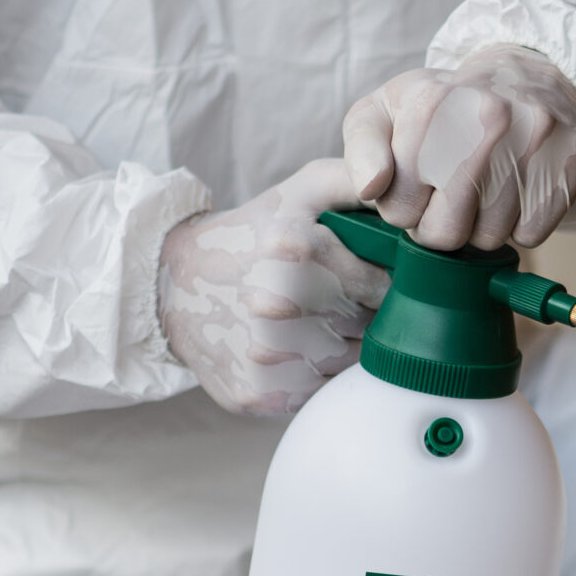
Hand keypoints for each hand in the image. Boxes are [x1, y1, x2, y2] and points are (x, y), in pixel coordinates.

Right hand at [158, 158, 390, 418]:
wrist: (173, 285)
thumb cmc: (254, 235)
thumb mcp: (300, 191)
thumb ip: (357, 180)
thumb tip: (402, 194)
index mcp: (294, 248)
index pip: (385, 284)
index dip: (387, 283)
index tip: (375, 278)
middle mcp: (279, 306)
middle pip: (371, 326)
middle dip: (368, 314)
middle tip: (340, 300)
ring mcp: (268, 355)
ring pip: (351, 364)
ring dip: (347, 347)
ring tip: (318, 323)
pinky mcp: (260, 394)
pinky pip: (321, 391)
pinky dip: (319, 375)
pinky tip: (297, 350)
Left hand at [342, 46, 575, 252]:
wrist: (518, 77)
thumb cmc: (439, 108)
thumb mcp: (381, 115)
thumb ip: (361, 151)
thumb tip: (371, 188)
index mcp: (430, 102)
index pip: (399, 209)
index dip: (402, 209)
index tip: (416, 184)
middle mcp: (488, 113)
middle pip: (447, 232)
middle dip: (440, 226)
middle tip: (447, 196)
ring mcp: (538, 134)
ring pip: (493, 237)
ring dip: (482, 225)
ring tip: (482, 187)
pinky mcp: (575, 156)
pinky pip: (535, 233)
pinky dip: (521, 224)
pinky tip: (515, 189)